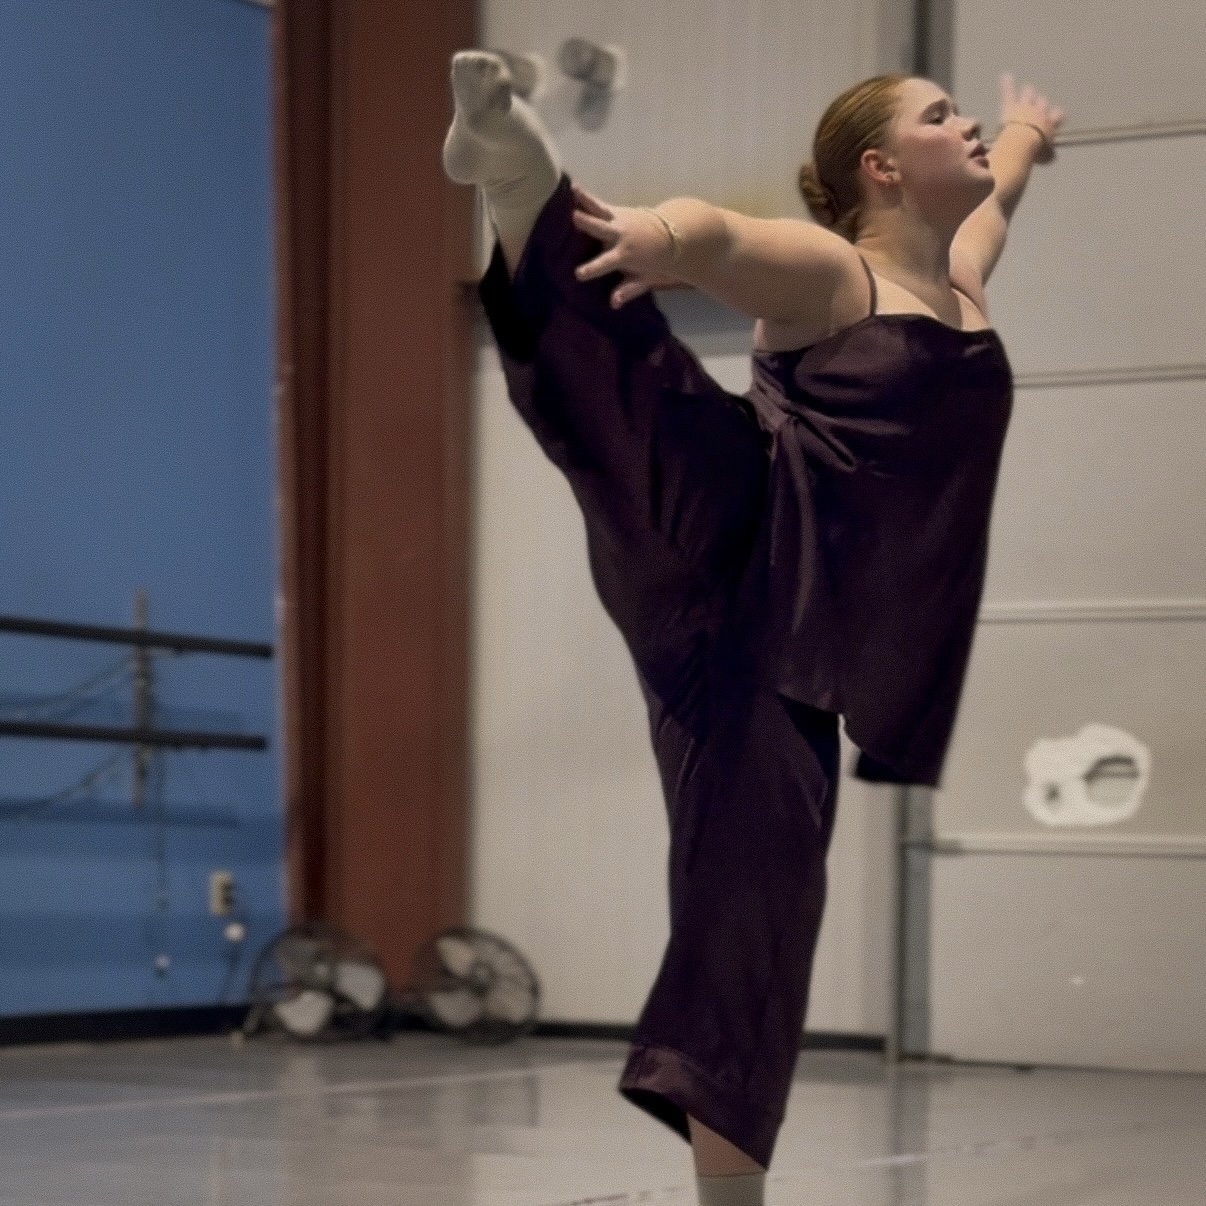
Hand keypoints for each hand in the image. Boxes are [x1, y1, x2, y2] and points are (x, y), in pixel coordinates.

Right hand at [570, 184, 680, 307]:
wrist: (669, 236)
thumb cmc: (652, 262)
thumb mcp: (643, 279)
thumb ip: (628, 290)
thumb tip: (613, 303)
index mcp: (624, 255)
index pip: (605, 263)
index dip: (592, 269)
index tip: (578, 274)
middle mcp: (619, 235)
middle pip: (602, 229)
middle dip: (589, 224)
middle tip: (575, 218)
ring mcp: (617, 221)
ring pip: (600, 211)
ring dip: (586, 202)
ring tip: (573, 191)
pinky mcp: (616, 211)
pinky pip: (598, 204)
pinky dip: (586, 197)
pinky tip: (572, 187)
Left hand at [999, 72, 1064, 163]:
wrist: (1022, 143)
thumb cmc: (1035, 152)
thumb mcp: (1046, 156)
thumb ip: (1049, 154)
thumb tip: (1052, 158)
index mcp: (1050, 123)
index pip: (1058, 114)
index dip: (1057, 115)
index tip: (1057, 116)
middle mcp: (1040, 112)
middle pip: (1043, 102)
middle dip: (1040, 103)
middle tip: (1039, 102)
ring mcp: (1026, 107)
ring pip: (1029, 95)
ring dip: (1028, 93)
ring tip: (1028, 89)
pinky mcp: (1012, 107)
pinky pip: (1009, 93)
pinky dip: (1007, 84)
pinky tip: (1005, 76)